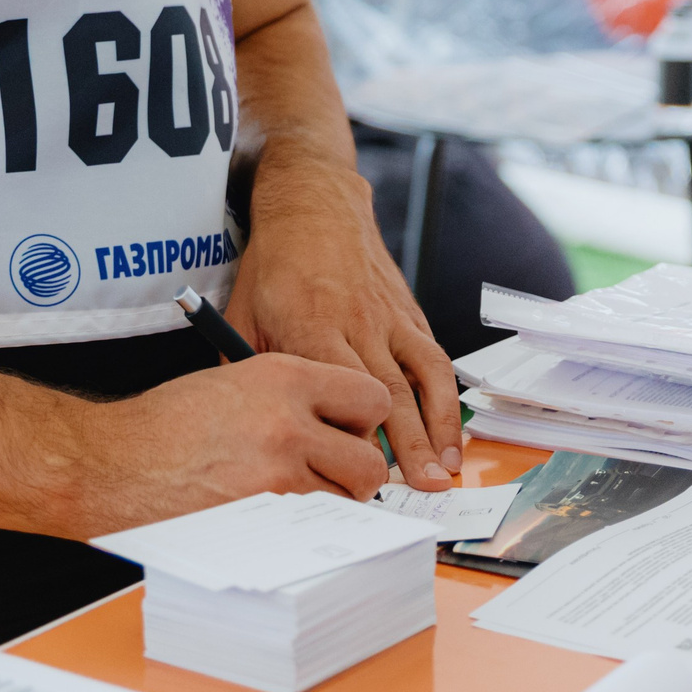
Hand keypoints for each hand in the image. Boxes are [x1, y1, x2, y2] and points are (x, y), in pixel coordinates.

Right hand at [69, 352, 392, 532]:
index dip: (362, 419)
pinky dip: (302, 528)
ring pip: (347, 500)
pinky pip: (311, 528)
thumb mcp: (233, 384)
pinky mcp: (264, 518)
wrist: (113, 462)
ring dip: (330, 502)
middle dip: (356, 472)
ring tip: (294, 494)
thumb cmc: (162, 425)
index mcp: (283, 377)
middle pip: (371, 459)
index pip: (370, 396)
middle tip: (330, 473)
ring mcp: (279, 474)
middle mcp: (289, 422)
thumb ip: (288, 398)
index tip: (348, 430)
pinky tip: (272, 516)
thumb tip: (333, 425)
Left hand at [227, 159, 464, 491]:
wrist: (314, 205)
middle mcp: (358, 322)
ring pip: (424, 375)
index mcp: (311, 325)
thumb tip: (252, 421)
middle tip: (424, 487)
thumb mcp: (243, 313)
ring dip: (439, 425)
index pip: (341, 390)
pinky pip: (433, 357)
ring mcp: (389, 316)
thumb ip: (248, 368)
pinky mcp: (407, 312)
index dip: (358, 436)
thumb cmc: (273, 264)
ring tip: (448, 467)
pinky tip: (448, 429)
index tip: (364, 478)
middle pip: (390, 391)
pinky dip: (446, 397)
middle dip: (411, 444)